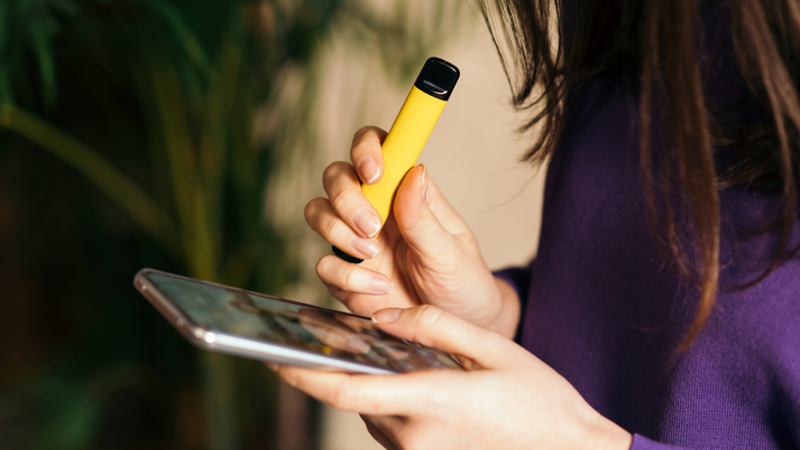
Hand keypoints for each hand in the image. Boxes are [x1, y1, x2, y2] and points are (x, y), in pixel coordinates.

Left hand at [271, 305, 632, 449]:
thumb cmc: (539, 401)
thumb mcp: (493, 349)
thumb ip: (435, 326)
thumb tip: (385, 318)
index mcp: (430, 403)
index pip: (346, 392)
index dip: (302, 375)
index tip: (271, 356)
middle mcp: (415, 437)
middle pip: (355, 399)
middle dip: (343, 369)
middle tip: (340, 335)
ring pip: (373, 413)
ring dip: (370, 385)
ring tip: (386, 353)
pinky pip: (393, 427)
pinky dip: (389, 401)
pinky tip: (411, 379)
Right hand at [305, 126, 519, 336]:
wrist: (456, 329)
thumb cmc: (461, 282)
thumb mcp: (451, 252)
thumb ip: (424, 217)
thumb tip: (414, 171)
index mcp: (405, 193)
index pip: (378, 148)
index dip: (366, 148)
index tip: (373, 172)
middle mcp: (376, 210)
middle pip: (337, 177)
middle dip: (346, 197)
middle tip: (372, 226)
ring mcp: (356, 242)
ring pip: (318, 212)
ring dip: (337, 230)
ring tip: (372, 254)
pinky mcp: (345, 276)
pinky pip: (323, 265)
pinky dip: (346, 276)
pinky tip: (379, 288)